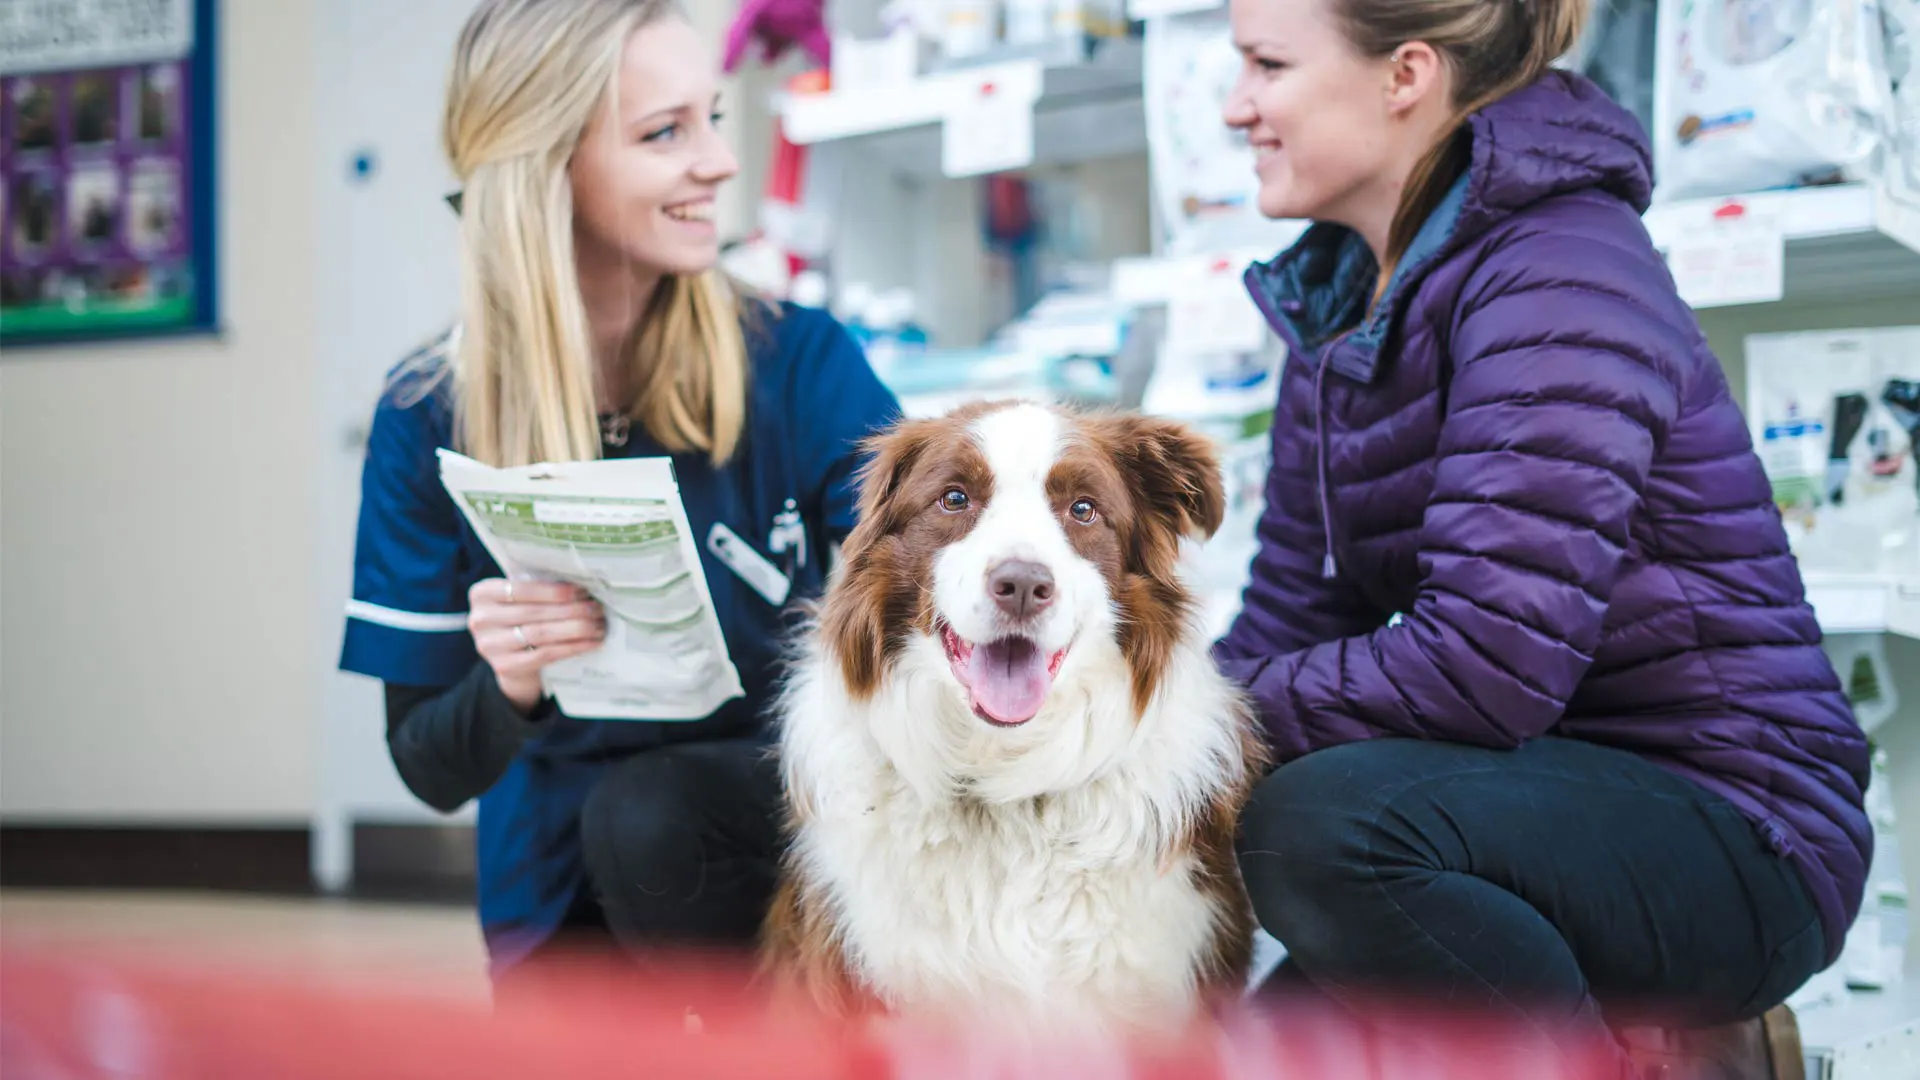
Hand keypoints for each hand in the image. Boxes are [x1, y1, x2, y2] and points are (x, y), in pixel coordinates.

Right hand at [468, 578, 605, 714]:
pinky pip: (545, 654)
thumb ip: (538, 588)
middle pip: (533, 612)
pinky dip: (571, 647)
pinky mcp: (505, 666)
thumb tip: (581, 583)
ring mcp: (489, 645)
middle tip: (596, 609)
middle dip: (570, 609)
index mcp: (482, 594)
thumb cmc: (520, 619)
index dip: (553, 590)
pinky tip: (590, 643)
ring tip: (597, 625)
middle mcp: (480, 619)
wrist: (510, 658)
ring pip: (540, 633)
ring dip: (575, 629)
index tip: (581, 591)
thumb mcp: (520, 600)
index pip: (520, 588)